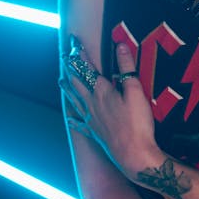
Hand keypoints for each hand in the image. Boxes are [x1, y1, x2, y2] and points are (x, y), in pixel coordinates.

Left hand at [60, 38, 158, 176]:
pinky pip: (80, 123)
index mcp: (102, 91)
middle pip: (77, 82)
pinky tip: (70, 117)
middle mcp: (92, 103)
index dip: (80, 54)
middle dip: (71, 68)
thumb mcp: (136, 91)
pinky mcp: (94, 132)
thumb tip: (120, 47)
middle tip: (64, 56)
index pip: (88, 68)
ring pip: (75, 100)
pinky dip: (74, 118)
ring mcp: (91, 119)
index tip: (74, 43)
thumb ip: (127, 68)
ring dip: (68, 88)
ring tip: (61, 80)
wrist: (133, 155)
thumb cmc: (137, 123)